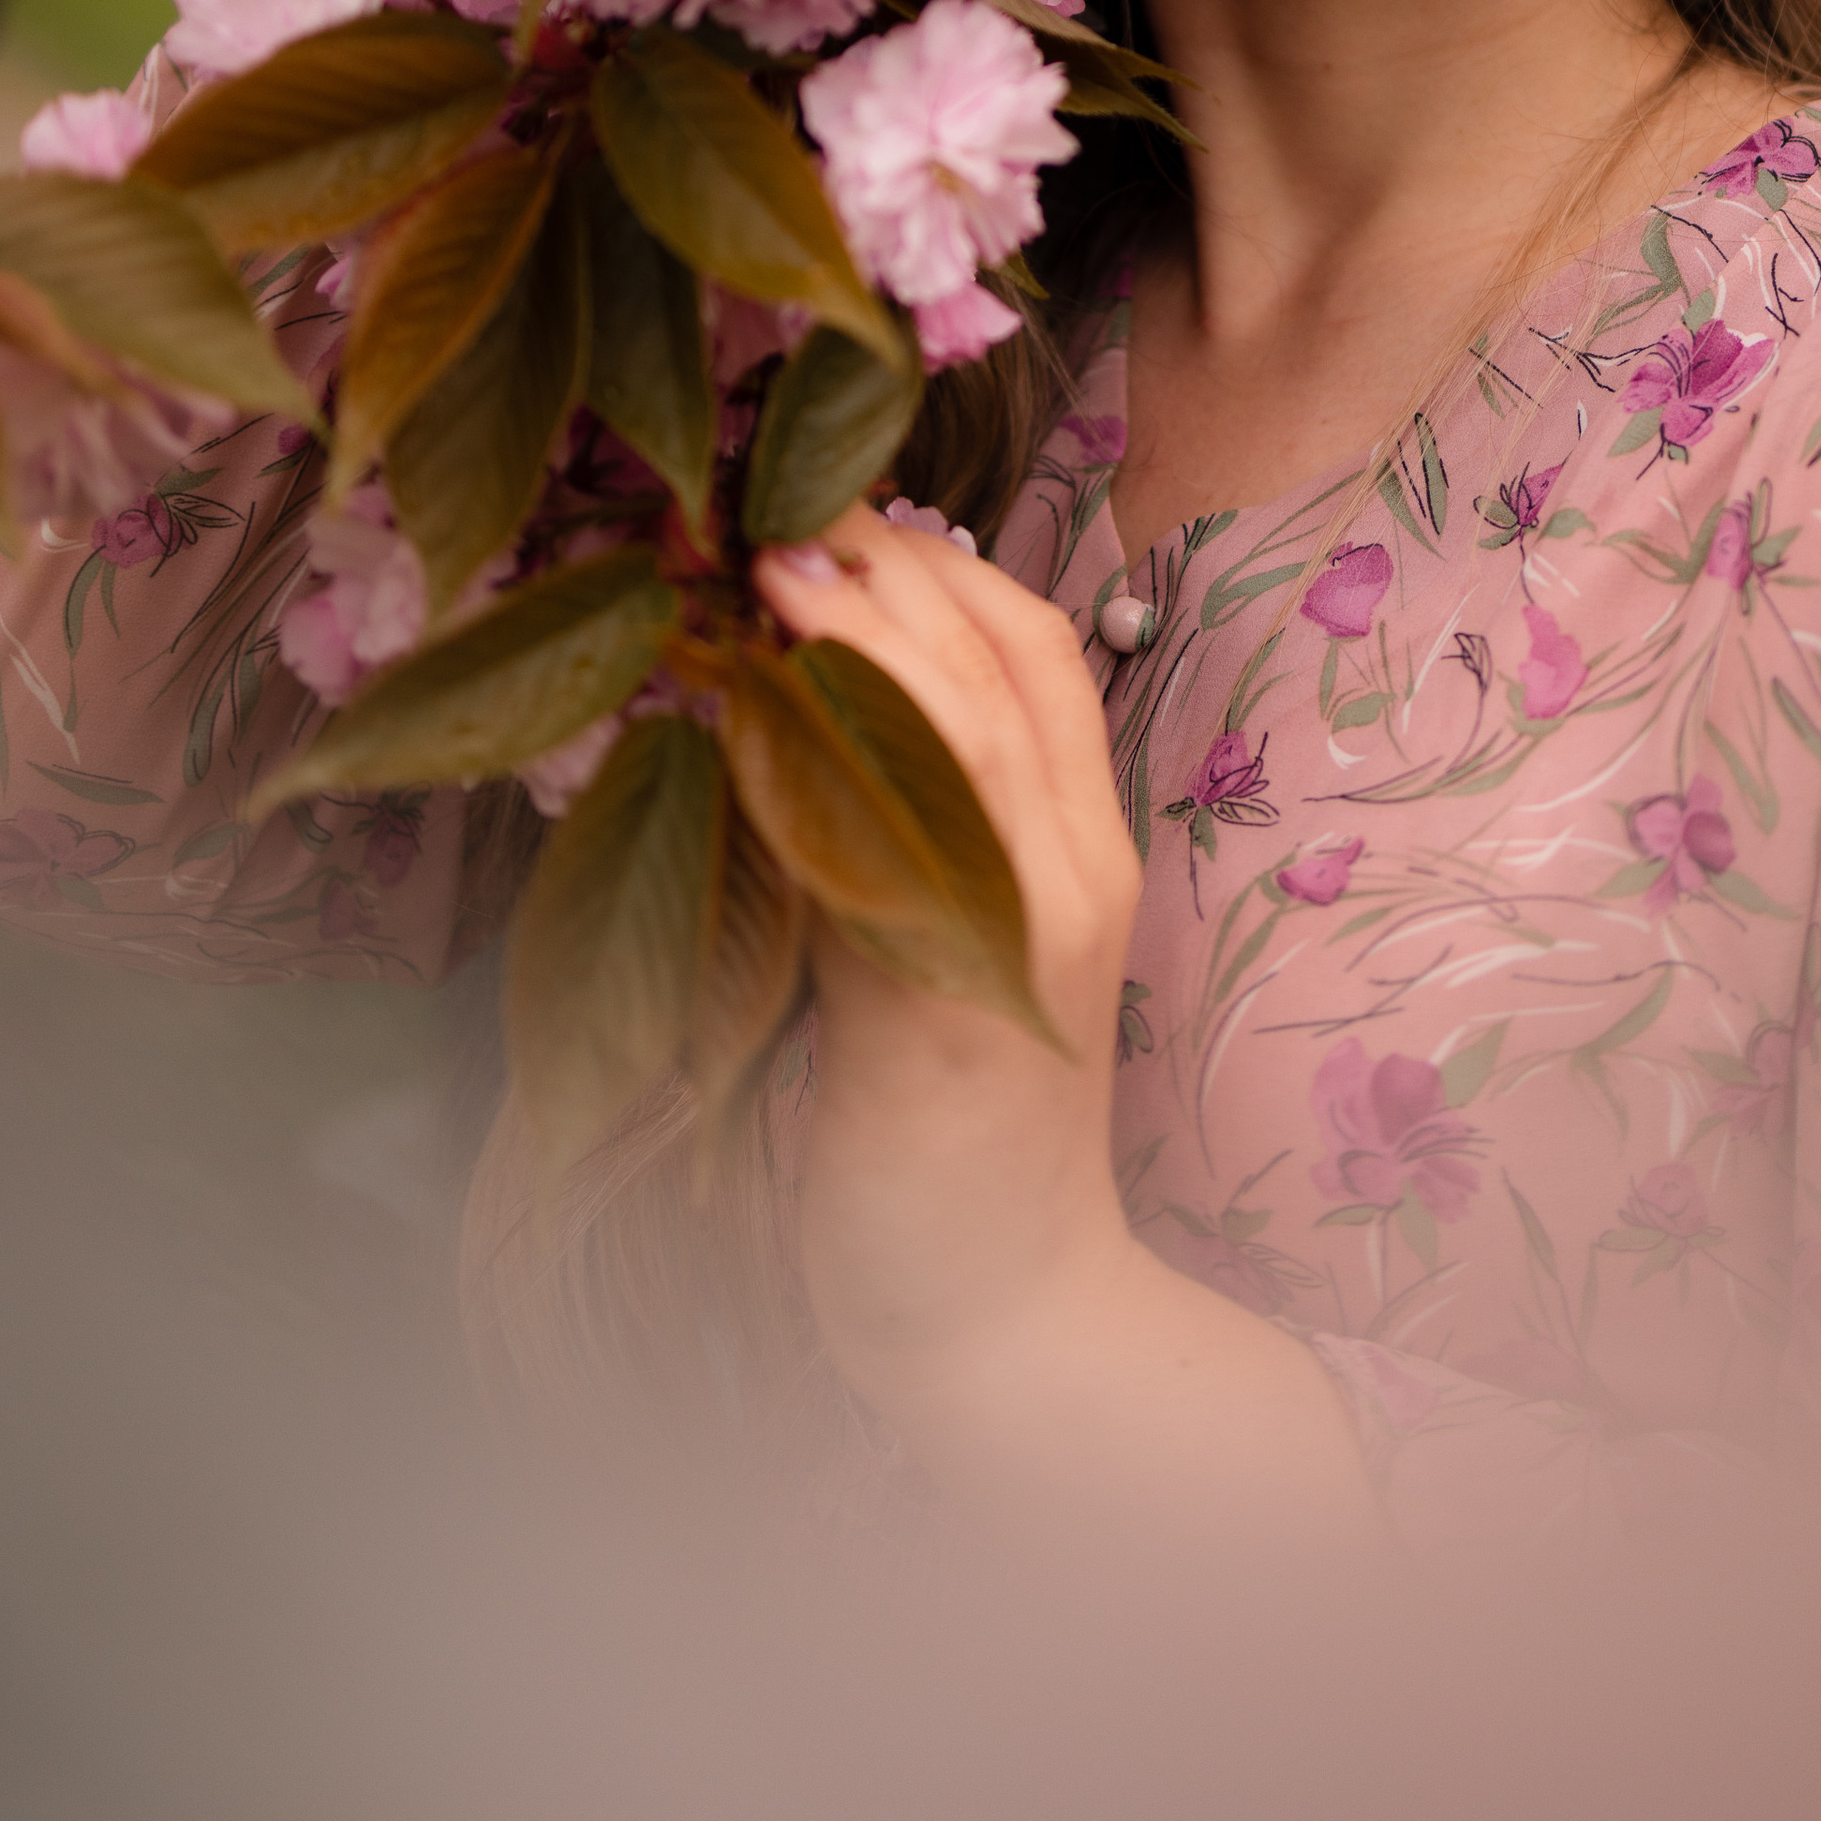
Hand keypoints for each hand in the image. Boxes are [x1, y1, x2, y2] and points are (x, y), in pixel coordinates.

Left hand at [753, 507, 1372, 1530]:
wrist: (1004, 1320)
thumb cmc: (951, 1137)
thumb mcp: (935, 950)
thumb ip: (893, 830)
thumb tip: (785, 701)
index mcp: (1080, 852)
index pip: (1040, 654)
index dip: (943, 563)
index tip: (837, 501)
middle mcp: (1069, 876)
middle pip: (1002, 667)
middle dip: (889, 565)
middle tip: (775, 499)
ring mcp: (1016, 942)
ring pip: (959, 735)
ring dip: (859, 638)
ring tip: (765, 567)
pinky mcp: (940, 1016)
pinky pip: (881, 855)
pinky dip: (815, 769)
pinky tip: (740, 720)